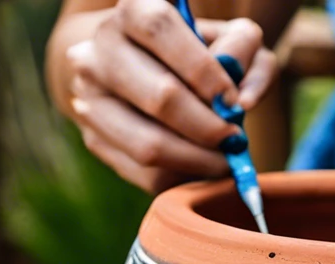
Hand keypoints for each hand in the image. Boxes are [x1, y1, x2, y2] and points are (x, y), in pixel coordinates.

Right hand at [64, 0, 277, 192]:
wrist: (137, 69)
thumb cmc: (195, 53)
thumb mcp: (227, 39)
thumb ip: (245, 53)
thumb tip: (243, 102)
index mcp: (130, 12)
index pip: (161, 31)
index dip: (204, 70)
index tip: (233, 100)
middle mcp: (97, 52)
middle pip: (160, 96)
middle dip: (209, 127)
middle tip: (235, 140)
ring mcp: (89, 99)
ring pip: (148, 145)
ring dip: (198, 160)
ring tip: (225, 160)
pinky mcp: (93, 139)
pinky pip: (144, 173)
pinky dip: (182, 177)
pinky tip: (202, 166)